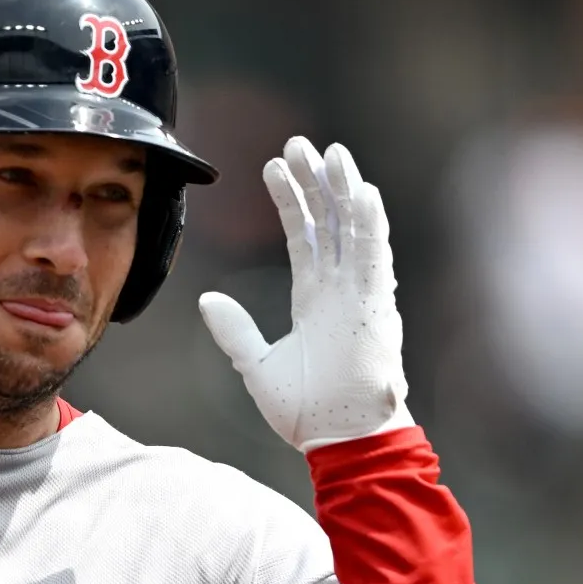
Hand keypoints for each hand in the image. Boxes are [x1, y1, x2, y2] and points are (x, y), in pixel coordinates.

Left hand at [198, 138, 413, 450]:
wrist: (339, 441)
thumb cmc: (308, 412)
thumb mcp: (257, 366)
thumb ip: (235, 331)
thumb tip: (207, 301)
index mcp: (315, 299)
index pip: (303, 235)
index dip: (291, 199)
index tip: (274, 165)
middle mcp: (341, 289)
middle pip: (329, 221)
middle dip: (316, 180)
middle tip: (300, 142)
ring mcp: (360, 295)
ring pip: (354, 228)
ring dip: (343, 189)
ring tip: (330, 151)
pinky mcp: (375, 307)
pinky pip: (375, 256)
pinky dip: (371, 223)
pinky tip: (363, 190)